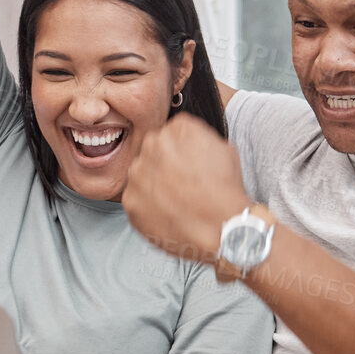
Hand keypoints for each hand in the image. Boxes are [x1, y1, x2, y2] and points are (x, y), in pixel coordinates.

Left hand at [123, 113, 249, 263]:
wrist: (219, 226)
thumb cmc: (225, 190)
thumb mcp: (224, 148)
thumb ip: (198, 138)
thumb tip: (187, 143)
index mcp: (178, 127)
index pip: (172, 134)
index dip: (181, 152)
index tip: (188, 166)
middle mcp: (153, 143)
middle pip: (153, 151)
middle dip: (163, 165)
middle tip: (180, 184)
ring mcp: (138, 171)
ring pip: (141, 174)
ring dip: (153, 184)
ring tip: (175, 201)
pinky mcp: (129, 198)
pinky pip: (135, 199)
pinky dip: (147, 206)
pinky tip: (167, 213)